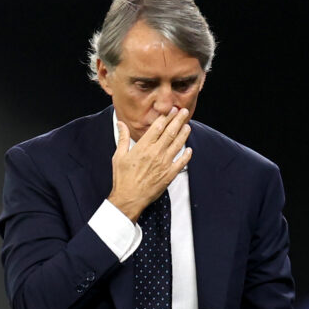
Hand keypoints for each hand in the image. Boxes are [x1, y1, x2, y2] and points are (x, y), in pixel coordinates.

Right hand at [108, 107, 192, 222]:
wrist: (129, 198)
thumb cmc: (122, 178)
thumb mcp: (119, 156)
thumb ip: (122, 138)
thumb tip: (120, 123)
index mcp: (143, 147)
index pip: (158, 127)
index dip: (166, 117)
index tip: (172, 110)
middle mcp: (155, 152)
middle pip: (170, 132)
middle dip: (178, 120)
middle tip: (184, 111)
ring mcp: (164, 163)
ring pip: (177, 144)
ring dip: (184, 134)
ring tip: (188, 126)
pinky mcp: (169, 174)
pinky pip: (181, 162)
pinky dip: (186, 155)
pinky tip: (189, 149)